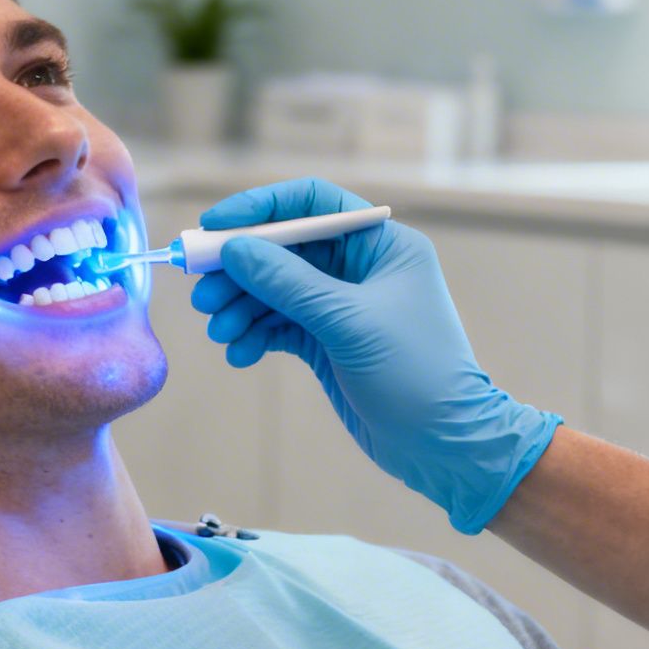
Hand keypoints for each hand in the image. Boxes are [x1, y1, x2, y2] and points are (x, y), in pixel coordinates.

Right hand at [189, 178, 560, 533]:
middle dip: (240, 270)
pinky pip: (279, 325)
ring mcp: (342, 306)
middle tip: (203, 294)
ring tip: (218, 331)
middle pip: (283, 249)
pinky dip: (255, 335)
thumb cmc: (415, 372)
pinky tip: (239, 353)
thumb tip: (234, 248)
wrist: (445, 445)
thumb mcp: (348, 321)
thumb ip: (288, 283)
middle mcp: (360, 267)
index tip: (212, 226)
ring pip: (275, 290)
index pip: (310, 203)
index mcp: (380, 244)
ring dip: (241, 307)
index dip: (258, 209)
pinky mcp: (328, 341)